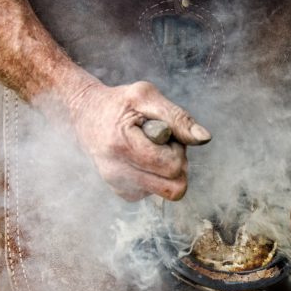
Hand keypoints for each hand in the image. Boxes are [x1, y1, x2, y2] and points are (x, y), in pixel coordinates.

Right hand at [67, 80, 210, 200]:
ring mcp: (118, 186)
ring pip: (166, 192)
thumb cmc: (120, 102)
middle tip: (163, 144)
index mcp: (122, 146)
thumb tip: (205, 138)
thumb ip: (178, 118)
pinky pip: (156, 193)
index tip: (164, 133)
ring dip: (167, 170)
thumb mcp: (147, 97)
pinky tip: (143, 157)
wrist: (85, 113)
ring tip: (151, 148)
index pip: (171, 167)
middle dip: (177, 164)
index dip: (177, 149)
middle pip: (173, 188)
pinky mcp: (122, 193)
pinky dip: (157, 176)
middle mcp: (116, 173)